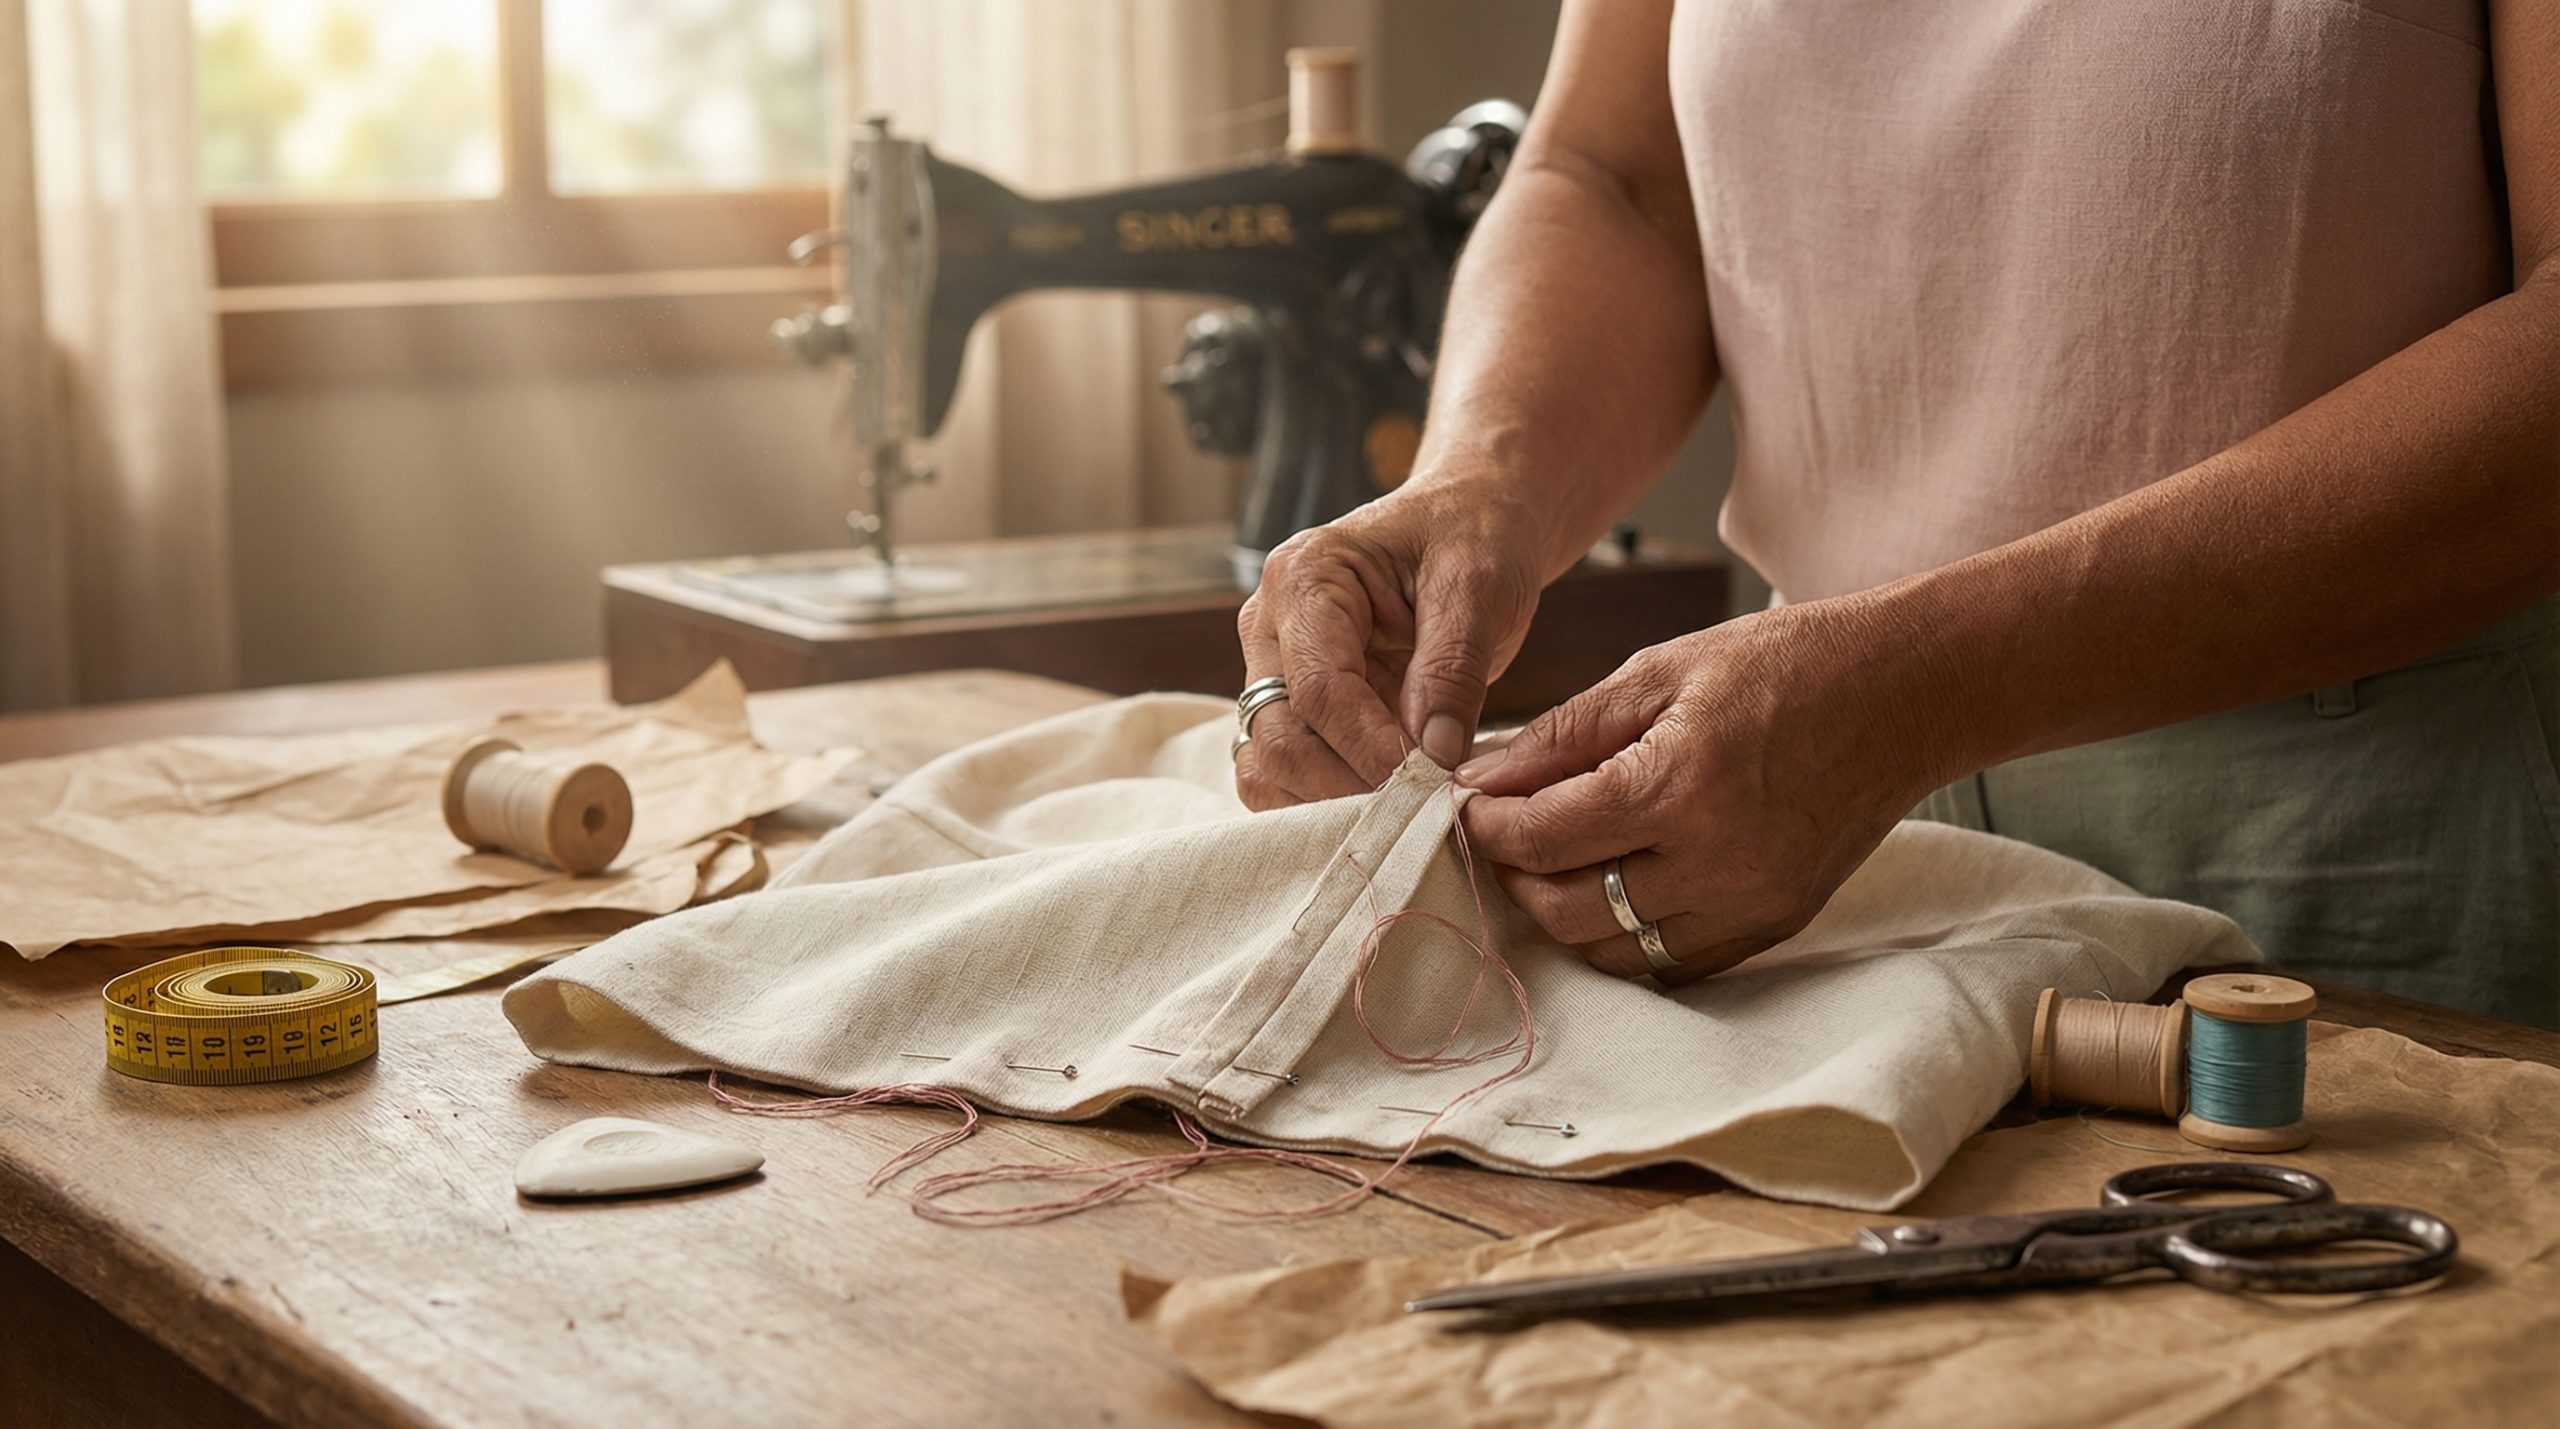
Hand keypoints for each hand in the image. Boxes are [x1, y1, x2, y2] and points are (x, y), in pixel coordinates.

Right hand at [1233, 480, 1547, 808]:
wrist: (1467, 525)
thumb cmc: (1473, 538)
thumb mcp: (1480, 585)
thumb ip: (1453, 667)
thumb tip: (1434, 757)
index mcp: (1305, 578)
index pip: (1318, 688)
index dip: (1371, 748)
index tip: (1431, 785)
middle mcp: (1269, 628)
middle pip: (1278, 737)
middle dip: (1348, 787)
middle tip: (1423, 811)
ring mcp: (1272, 673)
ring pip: (1267, 767)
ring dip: (1331, 805)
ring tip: (1408, 814)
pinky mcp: (1292, 710)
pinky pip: (1285, 776)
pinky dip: (1327, 805)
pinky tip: (1388, 808)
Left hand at [1456, 602, 1962, 984]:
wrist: (1907, 695)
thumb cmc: (1780, 666)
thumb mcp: (1659, 672)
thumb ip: (1562, 734)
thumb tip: (1481, 779)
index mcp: (1677, 785)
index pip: (1542, 837)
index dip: (1485, 826)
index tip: (1465, 806)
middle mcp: (1714, 862)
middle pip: (1566, 910)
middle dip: (1515, 875)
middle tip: (1504, 835)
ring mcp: (1749, 904)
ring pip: (1614, 950)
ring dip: (1565, 913)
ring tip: (1557, 860)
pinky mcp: (1773, 925)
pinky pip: (1672, 962)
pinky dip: (1627, 935)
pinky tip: (1616, 887)